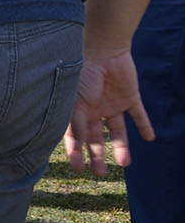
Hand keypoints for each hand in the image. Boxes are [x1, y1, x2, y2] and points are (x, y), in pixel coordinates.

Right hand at [65, 49, 153, 176]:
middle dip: (96, 155)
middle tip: (100, 172)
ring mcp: (112, 104)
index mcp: (76, 109)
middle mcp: (93, 109)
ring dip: (121, 147)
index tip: (78, 167)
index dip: (75, 151)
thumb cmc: (81, 72)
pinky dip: (145, 125)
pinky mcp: (130, 97)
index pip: (75, 135)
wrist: (103, 49)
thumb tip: (73, 147)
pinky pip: (138, 114)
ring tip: (125, 164)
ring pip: (117, 131)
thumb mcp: (74, 101)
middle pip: (95, 137)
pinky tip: (149, 138)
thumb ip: (74, 123)